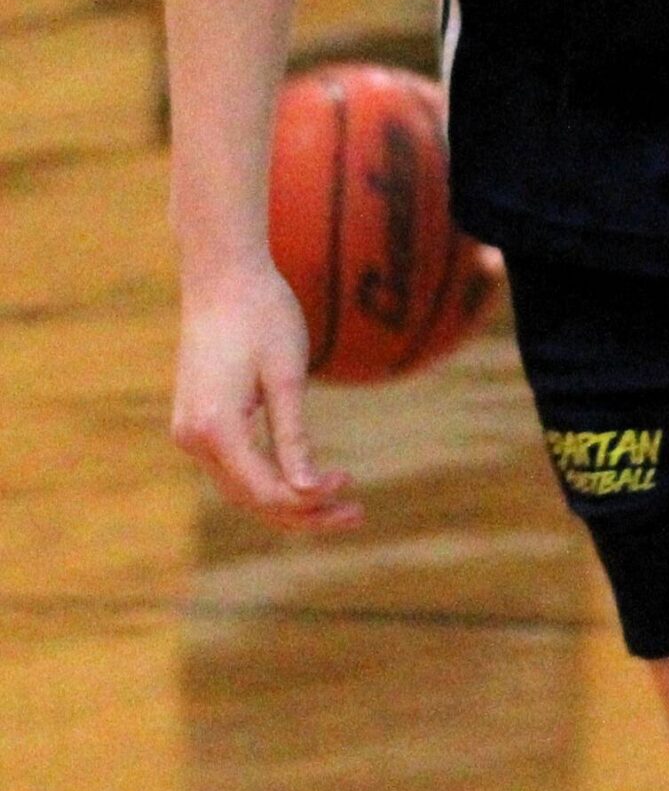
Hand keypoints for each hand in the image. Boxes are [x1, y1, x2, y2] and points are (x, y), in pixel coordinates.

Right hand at [172, 260, 362, 532]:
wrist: (221, 274)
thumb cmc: (262, 314)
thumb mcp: (286, 375)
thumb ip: (294, 437)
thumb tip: (310, 492)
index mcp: (215, 429)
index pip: (265, 491)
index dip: (310, 500)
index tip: (351, 486)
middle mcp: (193, 438)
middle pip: (251, 499)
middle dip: (303, 512)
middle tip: (357, 516)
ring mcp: (190, 432)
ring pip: (240, 488)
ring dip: (287, 500)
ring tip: (339, 505)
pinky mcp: (196, 421)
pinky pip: (233, 466)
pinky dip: (267, 478)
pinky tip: (303, 479)